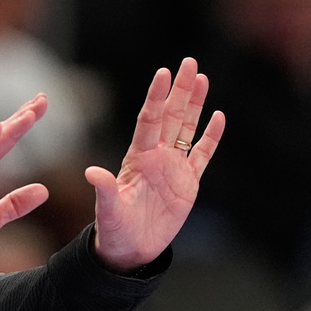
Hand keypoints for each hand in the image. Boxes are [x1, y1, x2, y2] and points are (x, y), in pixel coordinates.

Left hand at [87, 57, 224, 271]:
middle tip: (189, 61)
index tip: (163, 73)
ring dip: (195, 104)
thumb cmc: (114, 230)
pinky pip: (202, 154)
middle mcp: (156, 157)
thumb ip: (105, 190)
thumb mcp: (108, 210)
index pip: (150, 120)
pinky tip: (219, 117)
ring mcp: (173, 168)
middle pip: (171, 116)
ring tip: (202, 78)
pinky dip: (211, 136)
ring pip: (187, 128)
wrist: (130, 250)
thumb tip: (92, 173)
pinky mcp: (188, 182)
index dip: (157, 97)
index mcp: (138, 158)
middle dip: (180, 89)